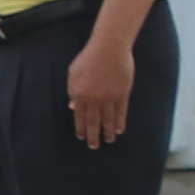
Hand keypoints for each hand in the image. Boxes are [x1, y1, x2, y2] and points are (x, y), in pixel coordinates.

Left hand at [66, 30, 137, 149]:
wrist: (109, 48)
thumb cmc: (88, 58)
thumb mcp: (73, 73)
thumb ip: (72, 91)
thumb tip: (73, 107)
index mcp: (79, 95)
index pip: (80, 117)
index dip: (81, 128)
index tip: (82, 137)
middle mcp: (93, 100)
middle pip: (93, 122)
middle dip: (93, 136)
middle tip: (94, 146)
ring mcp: (109, 98)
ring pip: (108, 120)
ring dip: (108, 132)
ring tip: (109, 140)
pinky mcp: (122, 94)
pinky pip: (121, 112)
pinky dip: (120, 122)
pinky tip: (120, 129)